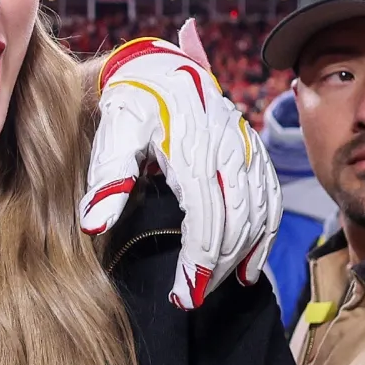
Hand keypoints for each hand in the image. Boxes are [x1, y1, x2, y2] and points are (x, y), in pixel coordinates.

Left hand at [78, 19, 282, 308]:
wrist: (158, 64)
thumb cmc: (130, 101)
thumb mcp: (112, 132)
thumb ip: (107, 178)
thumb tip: (94, 226)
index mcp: (193, 150)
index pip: (206, 219)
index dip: (198, 263)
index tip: (182, 297)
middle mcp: (228, 151)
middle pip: (235, 223)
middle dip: (215, 268)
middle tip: (191, 300)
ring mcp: (246, 150)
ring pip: (258, 214)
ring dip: (241, 257)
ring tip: (214, 288)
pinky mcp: (254, 151)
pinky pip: (271, 198)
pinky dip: (265, 235)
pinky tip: (249, 267)